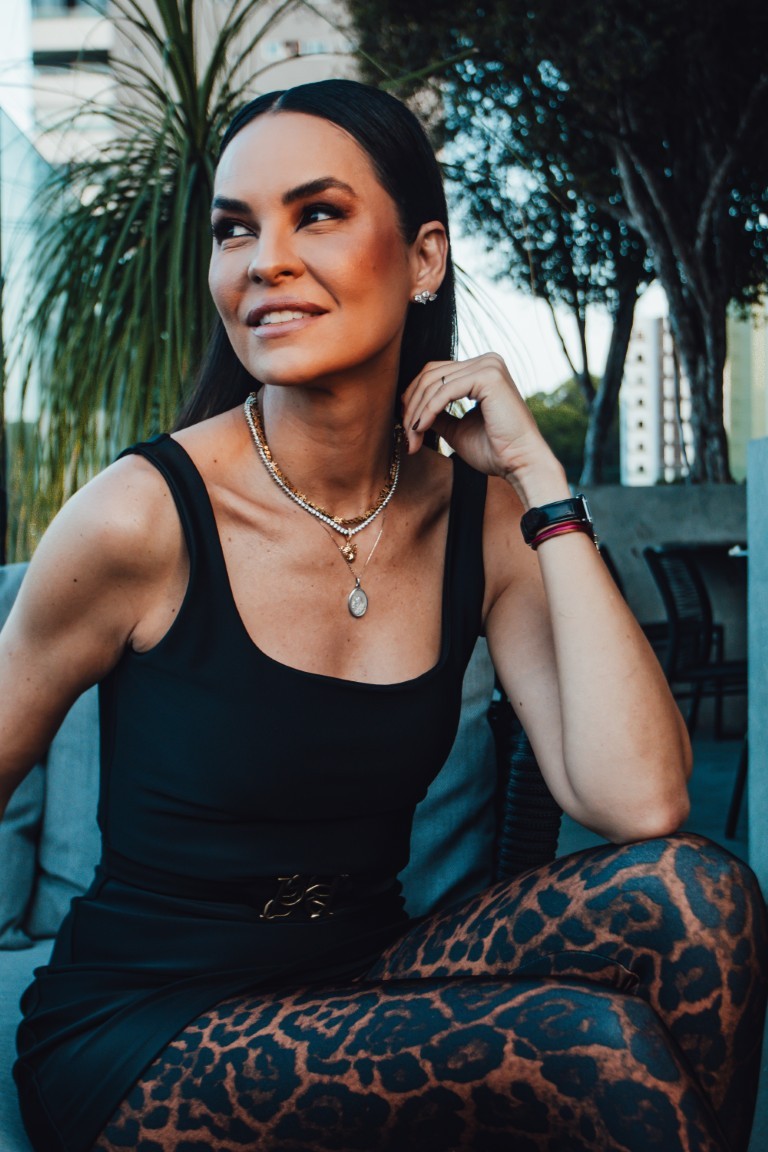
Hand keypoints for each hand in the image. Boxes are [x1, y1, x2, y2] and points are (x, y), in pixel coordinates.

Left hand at [401, 353, 566, 503]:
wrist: (521, 463)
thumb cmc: (495, 451)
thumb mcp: (456, 429)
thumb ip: (436, 415)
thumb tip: (409, 409)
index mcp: (482, 370)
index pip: (436, 373)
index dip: (414, 396)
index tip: (405, 424)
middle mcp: (487, 361)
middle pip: (431, 374)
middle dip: (412, 405)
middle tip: (406, 435)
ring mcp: (489, 365)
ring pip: (434, 383)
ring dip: (416, 412)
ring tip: (412, 438)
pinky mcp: (488, 376)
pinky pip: (445, 391)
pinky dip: (428, 411)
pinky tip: (421, 429)